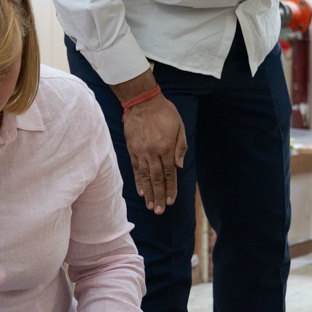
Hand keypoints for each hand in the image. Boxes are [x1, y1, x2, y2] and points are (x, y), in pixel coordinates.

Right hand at [121, 93, 185, 214]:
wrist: (142, 100)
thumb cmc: (164, 112)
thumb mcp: (179, 126)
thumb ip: (180, 147)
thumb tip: (179, 167)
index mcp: (165, 147)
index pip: (169, 173)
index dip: (170, 188)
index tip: (171, 201)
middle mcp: (152, 152)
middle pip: (156, 179)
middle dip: (159, 196)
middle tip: (159, 211)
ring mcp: (140, 152)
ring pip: (144, 176)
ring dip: (148, 193)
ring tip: (150, 206)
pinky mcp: (131, 149)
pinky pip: (135, 168)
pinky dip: (138, 181)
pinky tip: (141, 191)